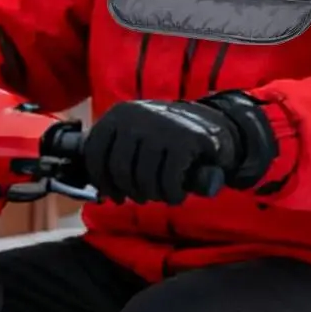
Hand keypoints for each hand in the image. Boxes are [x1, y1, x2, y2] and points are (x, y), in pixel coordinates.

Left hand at [82, 96, 274, 205]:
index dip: (101, 181)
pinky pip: (168, 181)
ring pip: (144, 178)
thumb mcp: (137, 137)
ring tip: (161, 193)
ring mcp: (161, 127)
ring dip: (153, 195)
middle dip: (130, 191)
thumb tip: (96, 188)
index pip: (95, 153)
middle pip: (119, 170)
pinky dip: (172, 195)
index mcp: (119, 114)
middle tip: (142, 197)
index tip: (112, 195)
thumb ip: (116, 154)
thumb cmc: (168, 140)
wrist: (215, 125)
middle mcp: (137, 116)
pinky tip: (176, 195)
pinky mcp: (186, 140)